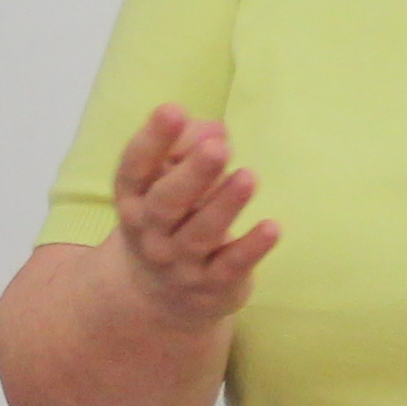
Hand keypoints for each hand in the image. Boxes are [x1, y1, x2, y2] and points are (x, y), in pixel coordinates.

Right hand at [107, 105, 276, 329]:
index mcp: (134, 200)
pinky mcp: (212, 286)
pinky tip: (272, 228)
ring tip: (248, 177)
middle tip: (218, 148)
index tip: (172, 109)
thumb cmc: (171, 218)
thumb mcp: (168, 181)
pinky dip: (251, 248)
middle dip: (192, 174)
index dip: (152, 140)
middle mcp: (151, 233)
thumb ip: (188, 147)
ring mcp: (180, 263)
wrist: (158, 296)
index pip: (135, 169)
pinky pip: (231, 267)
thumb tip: (214, 129)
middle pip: (167, 203)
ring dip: (225, 206)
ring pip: (201, 234)